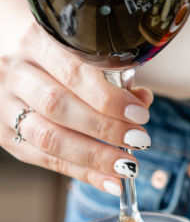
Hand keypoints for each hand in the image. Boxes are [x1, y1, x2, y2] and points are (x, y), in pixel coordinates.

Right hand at [0, 23, 153, 194]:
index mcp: (37, 41)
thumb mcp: (84, 49)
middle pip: (59, 106)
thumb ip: (114, 72)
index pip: (74, 71)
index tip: (140, 113)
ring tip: (127, 166)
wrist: (12, 53)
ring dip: (93, 156)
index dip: (108, 97)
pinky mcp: (4, 134)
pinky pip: (44, 159)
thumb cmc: (61, 52)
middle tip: (139, 140)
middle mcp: (15, 71)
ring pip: (47, 137)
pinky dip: (80, 172)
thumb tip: (142, 100)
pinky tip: (109, 181)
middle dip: (105, 128)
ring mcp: (4, 105)